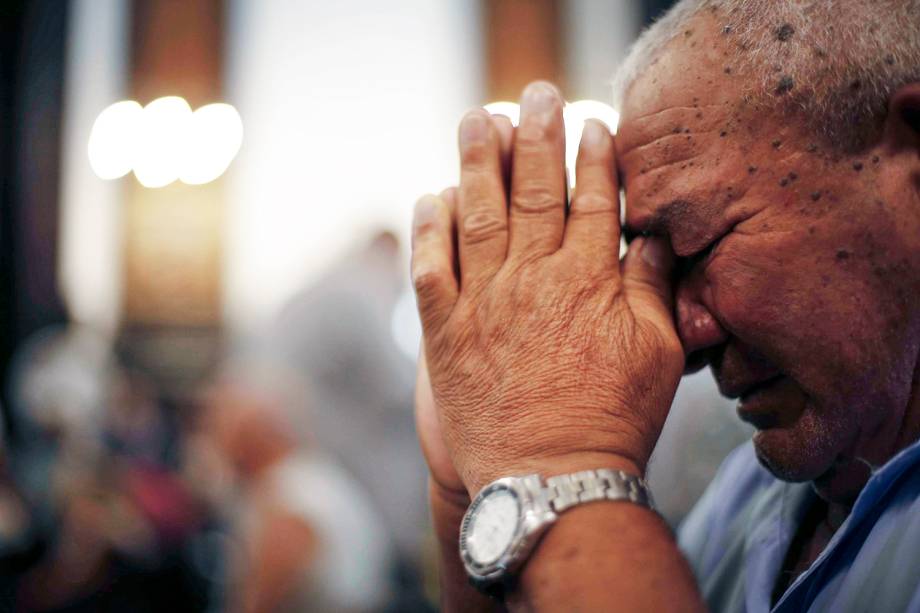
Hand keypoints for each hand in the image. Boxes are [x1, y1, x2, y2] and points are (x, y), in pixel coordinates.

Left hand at [412, 81, 683, 494]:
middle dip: (534, 135)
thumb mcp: (660, 354)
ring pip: (478, 213)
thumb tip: (653, 238)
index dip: (592, 158)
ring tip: (477, 118)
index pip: (592, 201)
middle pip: (533, 191)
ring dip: (477, 161)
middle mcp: (534, 279)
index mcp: (589, 280)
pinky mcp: (446, 332)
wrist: (549, 482)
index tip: (590, 123)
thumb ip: (652, 288)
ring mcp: (485, 302)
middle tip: (532, 94)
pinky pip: (430, 266)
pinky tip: (432, 195)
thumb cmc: (612, 422)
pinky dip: (429, 227)